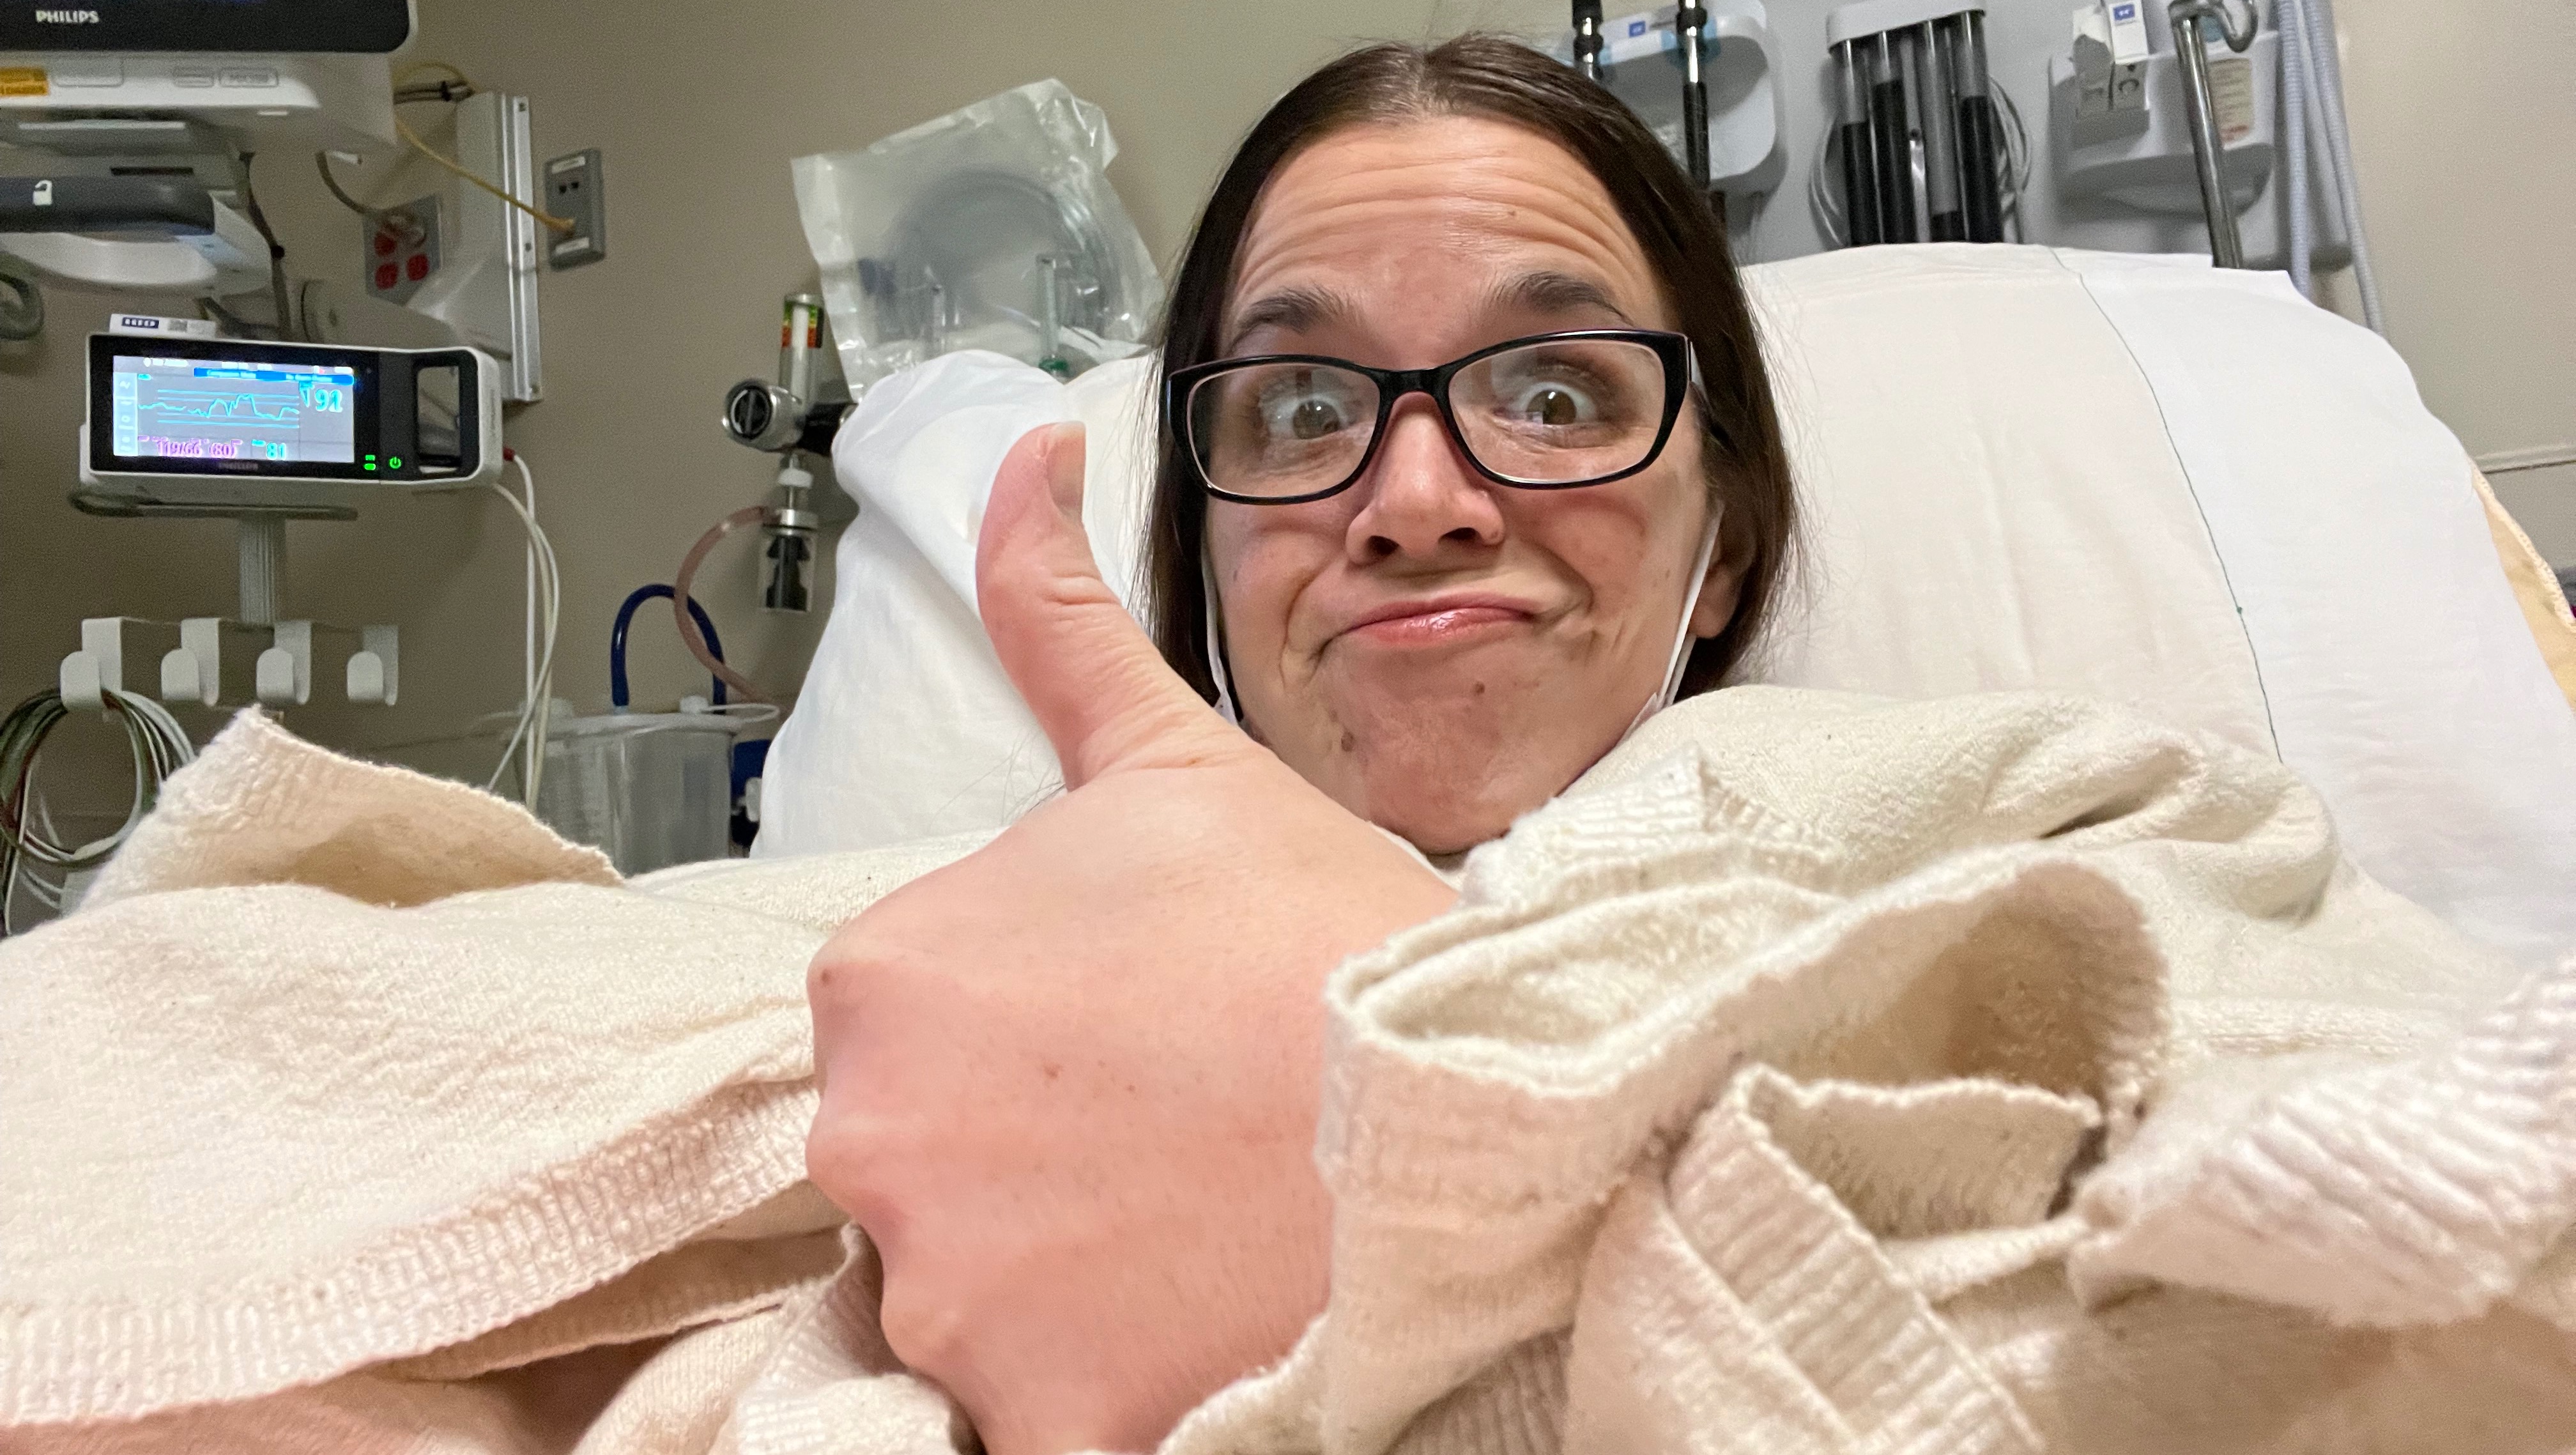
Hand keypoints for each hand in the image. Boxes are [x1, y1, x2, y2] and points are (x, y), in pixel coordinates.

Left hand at [804, 422, 1456, 1454]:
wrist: (1472, 1129)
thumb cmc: (1328, 944)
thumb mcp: (1177, 759)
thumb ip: (1058, 617)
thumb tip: (1020, 453)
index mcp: (882, 972)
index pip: (919, 1024)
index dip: (1042, 1032)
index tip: (1145, 1036)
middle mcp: (868, 1138)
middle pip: (933, 1160)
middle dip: (1036, 1152)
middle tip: (1183, 1133)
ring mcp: (940, 1297)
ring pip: (976, 1288)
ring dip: (1067, 1271)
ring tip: (1201, 1224)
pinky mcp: (1021, 1420)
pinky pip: (1022, 1402)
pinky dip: (1093, 1377)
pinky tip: (1192, 1319)